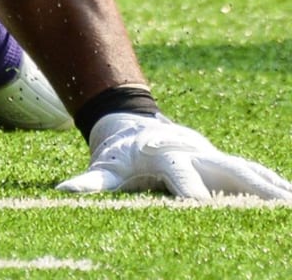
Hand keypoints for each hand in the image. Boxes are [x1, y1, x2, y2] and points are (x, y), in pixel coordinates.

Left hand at [57, 112, 291, 199]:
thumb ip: (90, 182)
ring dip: (275, 189)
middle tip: (279, 206)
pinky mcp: (227, 165)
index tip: (204, 205)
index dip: (193, 190)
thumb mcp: (105, 167)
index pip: (182, 177)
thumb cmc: (120, 154)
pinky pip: (257, 176)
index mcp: (167, 157)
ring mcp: (215, 157)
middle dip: (255, 188)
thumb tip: (62, 190)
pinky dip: (278, 188)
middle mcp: (197, 154)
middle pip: (230, 170)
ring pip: (251, 173)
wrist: (135, 125)